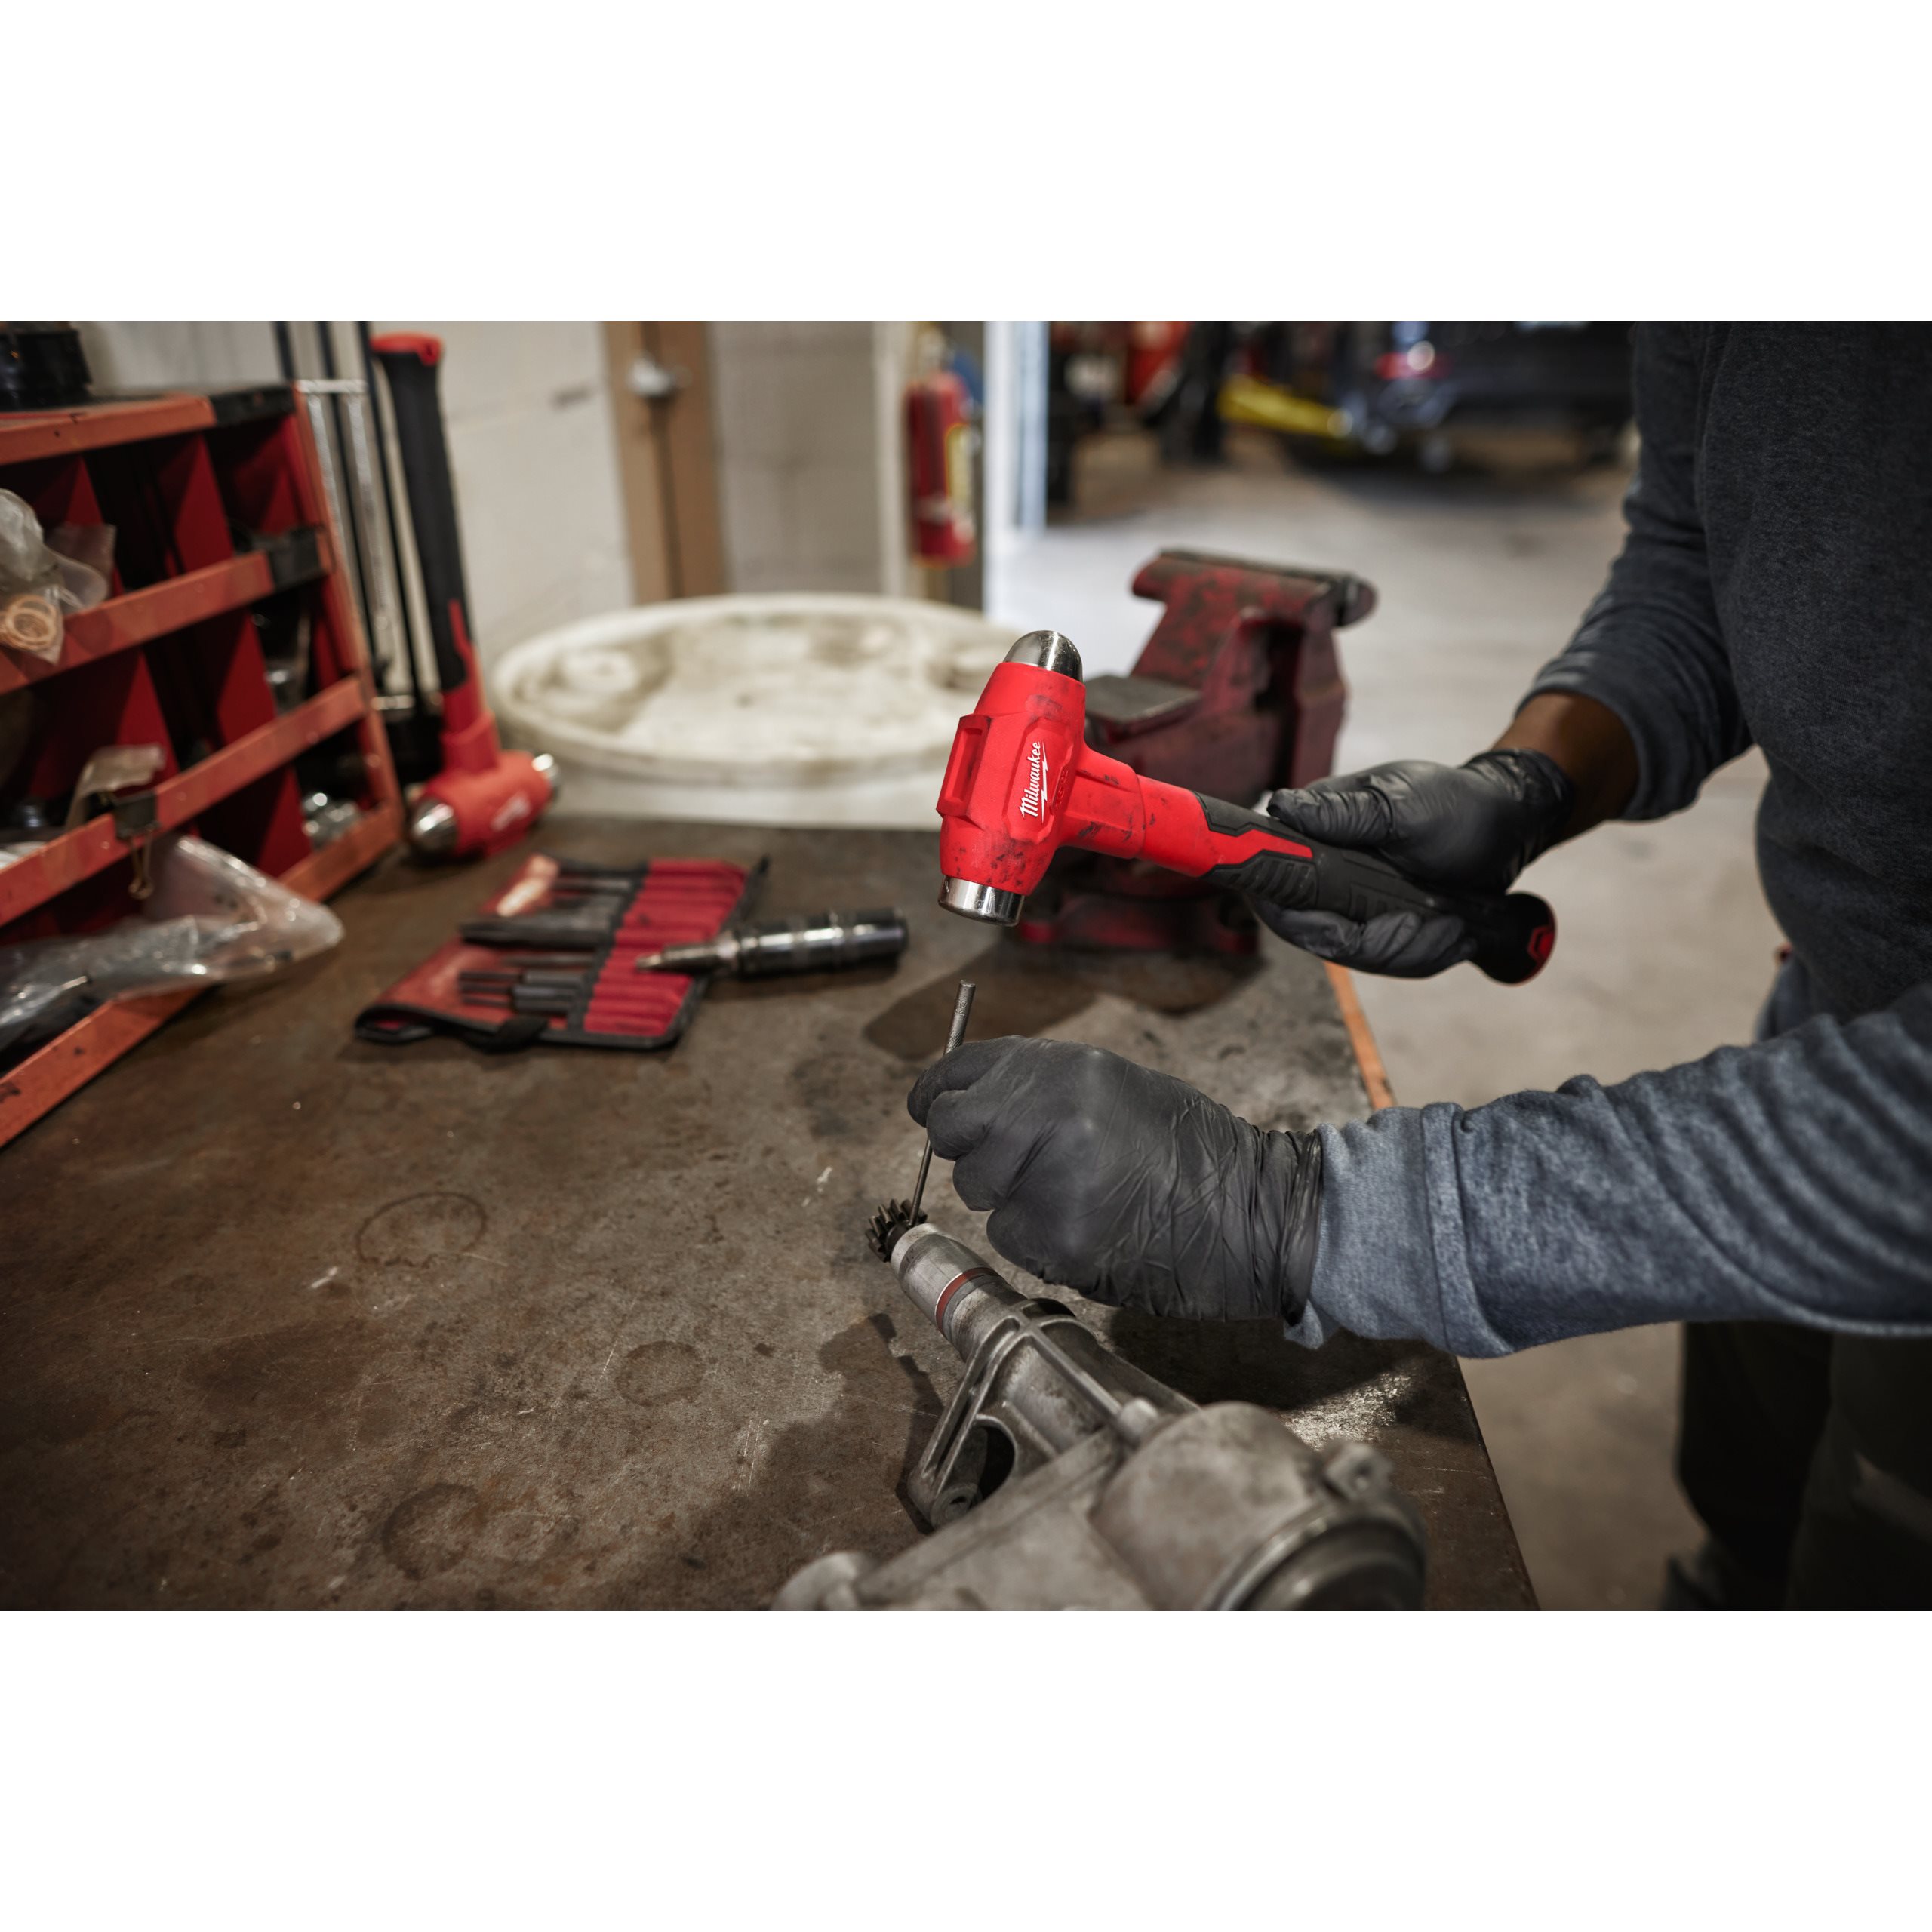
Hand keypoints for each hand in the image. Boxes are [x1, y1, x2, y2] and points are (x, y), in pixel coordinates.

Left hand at [908, 1037, 1321, 1322]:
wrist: (1253, 1211)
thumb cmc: (1191, 1148)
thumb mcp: (1114, 1086)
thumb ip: (1040, 1086)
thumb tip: (972, 1100)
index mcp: (1062, 1068)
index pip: (958, 1073)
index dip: (937, 1095)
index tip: (930, 1109)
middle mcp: (1045, 1114)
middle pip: (953, 1131)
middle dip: (970, 1151)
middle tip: (1010, 1164)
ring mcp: (1046, 1179)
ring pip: (979, 1190)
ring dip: (1009, 1198)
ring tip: (1076, 1193)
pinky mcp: (1054, 1239)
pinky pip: (1010, 1237)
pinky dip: (1036, 1238)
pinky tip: (1088, 1226)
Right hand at [1260, 748, 1573, 975]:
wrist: (1506, 825)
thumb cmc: (1458, 805)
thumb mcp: (1404, 806)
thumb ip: (1343, 813)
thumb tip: (1282, 807)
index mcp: (1317, 833)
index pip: (1278, 889)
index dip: (1301, 919)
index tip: (1346, 928)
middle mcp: (1324, 870)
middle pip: (1317, 933)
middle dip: (1374, 943)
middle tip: (1423, 927)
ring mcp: (1351, 900)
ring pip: (1355, 953)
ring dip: (1408, 951)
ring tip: (1453, 928)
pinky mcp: (1377, 922)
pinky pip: (1384, 957)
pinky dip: (1422, 955)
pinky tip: (1454, 936)